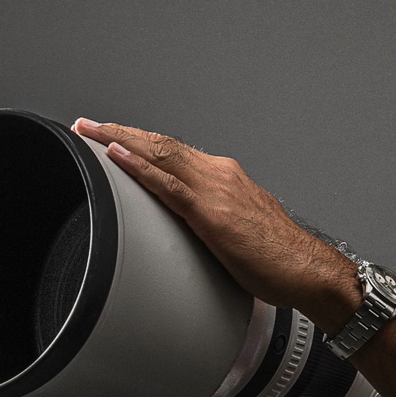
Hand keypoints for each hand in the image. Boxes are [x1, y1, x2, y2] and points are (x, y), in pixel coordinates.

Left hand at [71, 119, 359, 329]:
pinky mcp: (212, 214)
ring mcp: (216, 190)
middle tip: (86, 125)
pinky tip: (116, 156)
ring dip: (119, 139)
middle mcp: (220, 174)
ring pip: (160, 154)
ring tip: (90, 132)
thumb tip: (191, 229)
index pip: (174, 152)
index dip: (140, 142)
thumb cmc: (281, 260)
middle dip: (120, 132)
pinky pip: (167, 184)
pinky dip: (138, 166)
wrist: (309, 271)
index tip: (113, 138)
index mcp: (226, 178)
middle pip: (161, 144)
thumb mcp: (239, 232)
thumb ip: (213, 221)